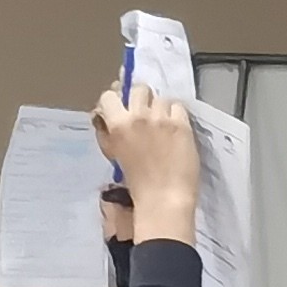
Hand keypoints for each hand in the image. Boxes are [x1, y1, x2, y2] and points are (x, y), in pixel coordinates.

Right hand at [94, 88, 201, 238]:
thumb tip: (105, 114)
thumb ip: (108, 130)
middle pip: (139, 88)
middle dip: (141, 98)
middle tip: (146, 113)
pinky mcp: (181, 125)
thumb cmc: (136, 182)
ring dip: (161, 108)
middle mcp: (138, 116)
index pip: (109, 96)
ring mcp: (161, 119)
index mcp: (117, 124)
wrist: (162, 198)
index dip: (117, 100)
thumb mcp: (112, 152)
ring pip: (161, 97)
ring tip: (164, 125)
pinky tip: (176, 129)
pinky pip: (178, 106)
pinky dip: (177, 115)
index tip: (123, 108)